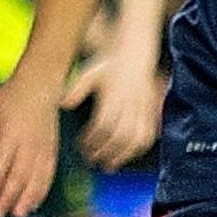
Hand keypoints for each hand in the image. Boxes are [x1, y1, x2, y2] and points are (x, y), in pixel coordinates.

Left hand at [0, 77, 59, 216]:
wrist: (41, 85)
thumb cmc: (10, 97)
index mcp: (11, 132)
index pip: (3, 159)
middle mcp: (29, 143)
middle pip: (20, 174)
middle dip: (8, 196)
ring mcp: (42, 148)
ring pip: (36, 178)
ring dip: (27, 198)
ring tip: (17, 214)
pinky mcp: (52, 151)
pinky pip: (48, 174)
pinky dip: (42, 190)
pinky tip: (34, 203)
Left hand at [61, 53, 163, 171]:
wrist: (135, 51)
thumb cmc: (110, 63)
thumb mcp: (90, 72)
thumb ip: (76, 89)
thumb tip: (64, 104)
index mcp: (114, 95)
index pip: (103, 125)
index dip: (92, 140)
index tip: (82, 146)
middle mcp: (130, 103)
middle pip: (119, 136)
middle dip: (105, 152)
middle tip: (92, 160)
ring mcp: (143, 108)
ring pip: (135, 138)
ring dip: (122, 155)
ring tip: (109, 165)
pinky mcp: (152, 110)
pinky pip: (149, 134)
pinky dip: (139, 148)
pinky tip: (128, 155)